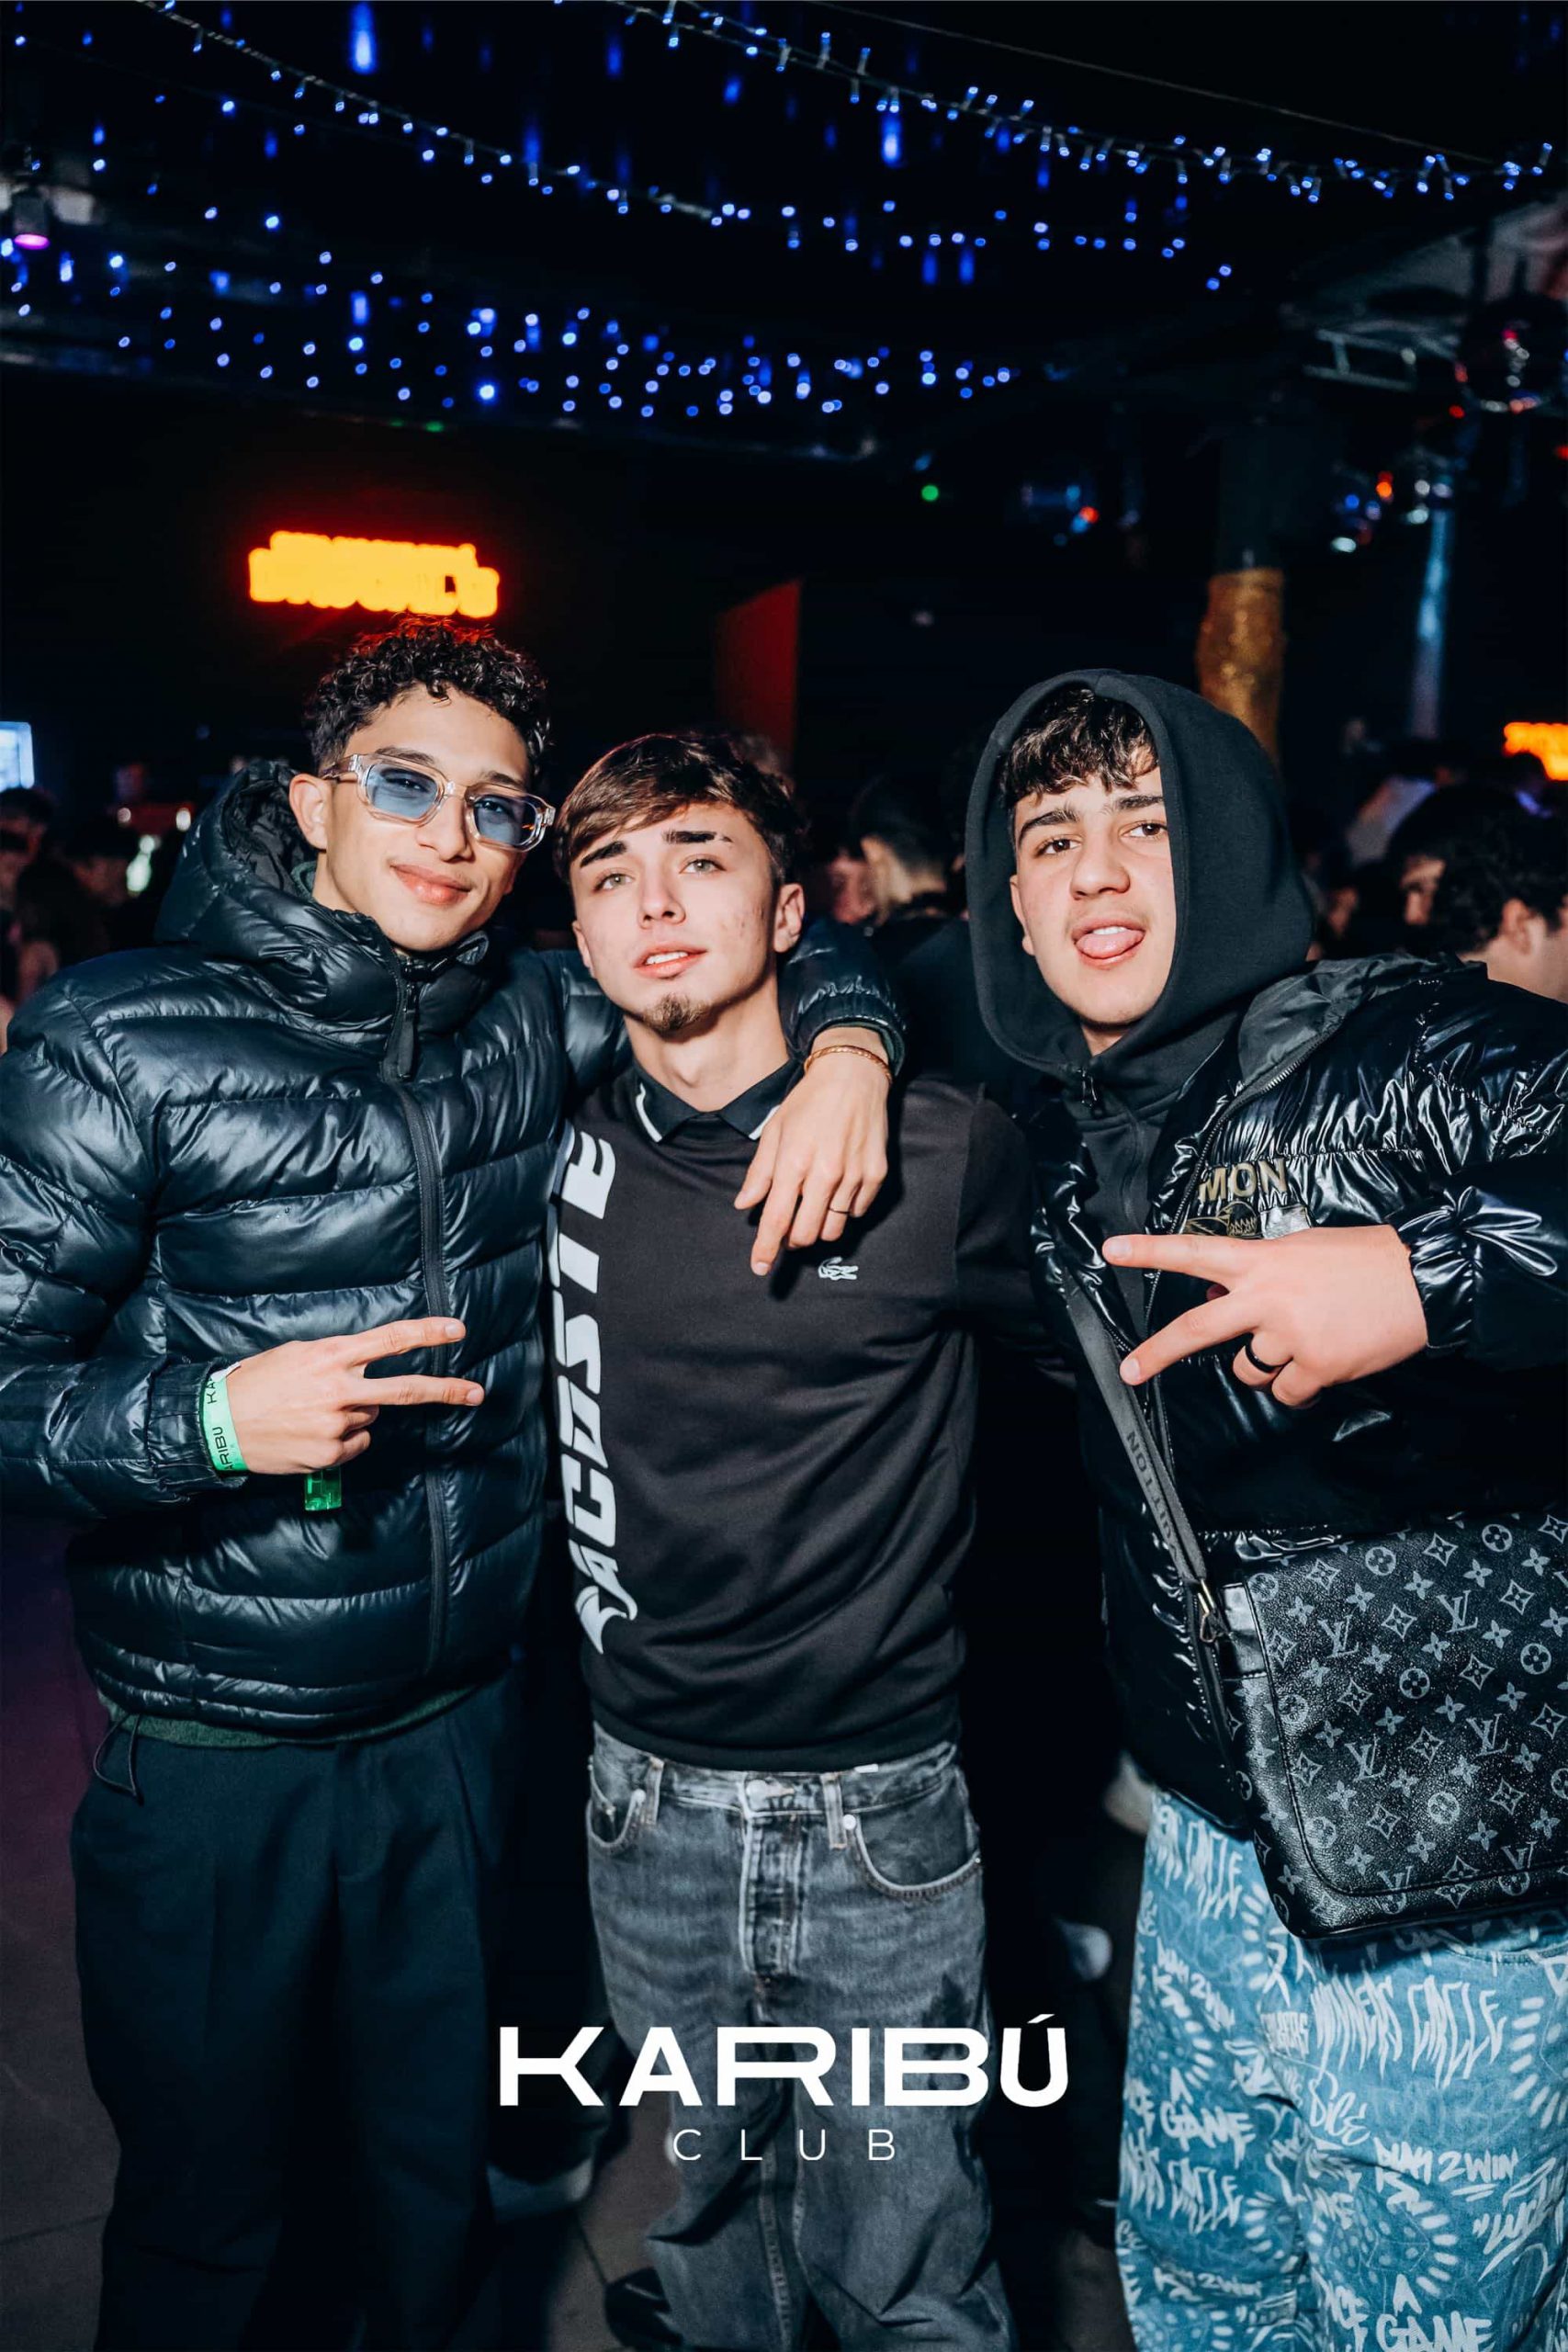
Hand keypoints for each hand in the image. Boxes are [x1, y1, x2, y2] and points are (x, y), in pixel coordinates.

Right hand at [225, 1317, 484, 1473]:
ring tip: (312, 1412)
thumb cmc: (258, 1383)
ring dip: (352, 1414)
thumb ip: (337, 1360)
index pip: (389, 1341)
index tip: (457, 1330)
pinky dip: (342, 1439)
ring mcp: (335, 1425)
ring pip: (369, 1418)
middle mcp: (338, 1390)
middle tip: (476, 1393)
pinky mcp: (328, 1454)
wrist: (219, 1423)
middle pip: (405, 1391)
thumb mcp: (297, 1354)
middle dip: (445, 1390)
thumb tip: (367, 1372)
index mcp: (330, 1356)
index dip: (426, 1334)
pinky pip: (355, 1444)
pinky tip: (310, 1432)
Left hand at [734, 1028, 890, 1275]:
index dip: (766, 1249)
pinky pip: (857, 1212)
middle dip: (793, 1239)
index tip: (760, 1269)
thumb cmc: (809, 1101)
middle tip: (790, 1223)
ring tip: (815, 1204)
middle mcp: (825, 1174)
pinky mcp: (876, 1174)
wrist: (854, 1075)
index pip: (777, 1220)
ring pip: (833, 1229)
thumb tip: (744, 1205)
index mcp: (794, 1162)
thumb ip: (760, 1172)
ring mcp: (854, 1176)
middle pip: (806, 1234)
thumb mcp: (775, 1130)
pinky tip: (838, 1188)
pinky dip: (844, 1209)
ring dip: (819, 1226)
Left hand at [1104, 1225, 1428, 1407]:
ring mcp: (1289, 1334)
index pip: (1195, 1251)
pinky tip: (1328, 1360)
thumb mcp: (1303, 1250)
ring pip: (1250, 1369)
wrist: (1425, 1279)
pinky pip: (1287, 1391)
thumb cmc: (1367, 1262)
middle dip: (1157, 1352)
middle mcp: (1267, 1296)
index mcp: (1263, 1260)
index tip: (1111, 1251)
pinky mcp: (1316, 1366)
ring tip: (1307, 1340)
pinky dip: (1302, 1385)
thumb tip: (1222, 1291)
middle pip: (1197, 1329)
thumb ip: (1260, 1271)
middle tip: (1129, 1370)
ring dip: (1268, 1366)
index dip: (1150, 1251)